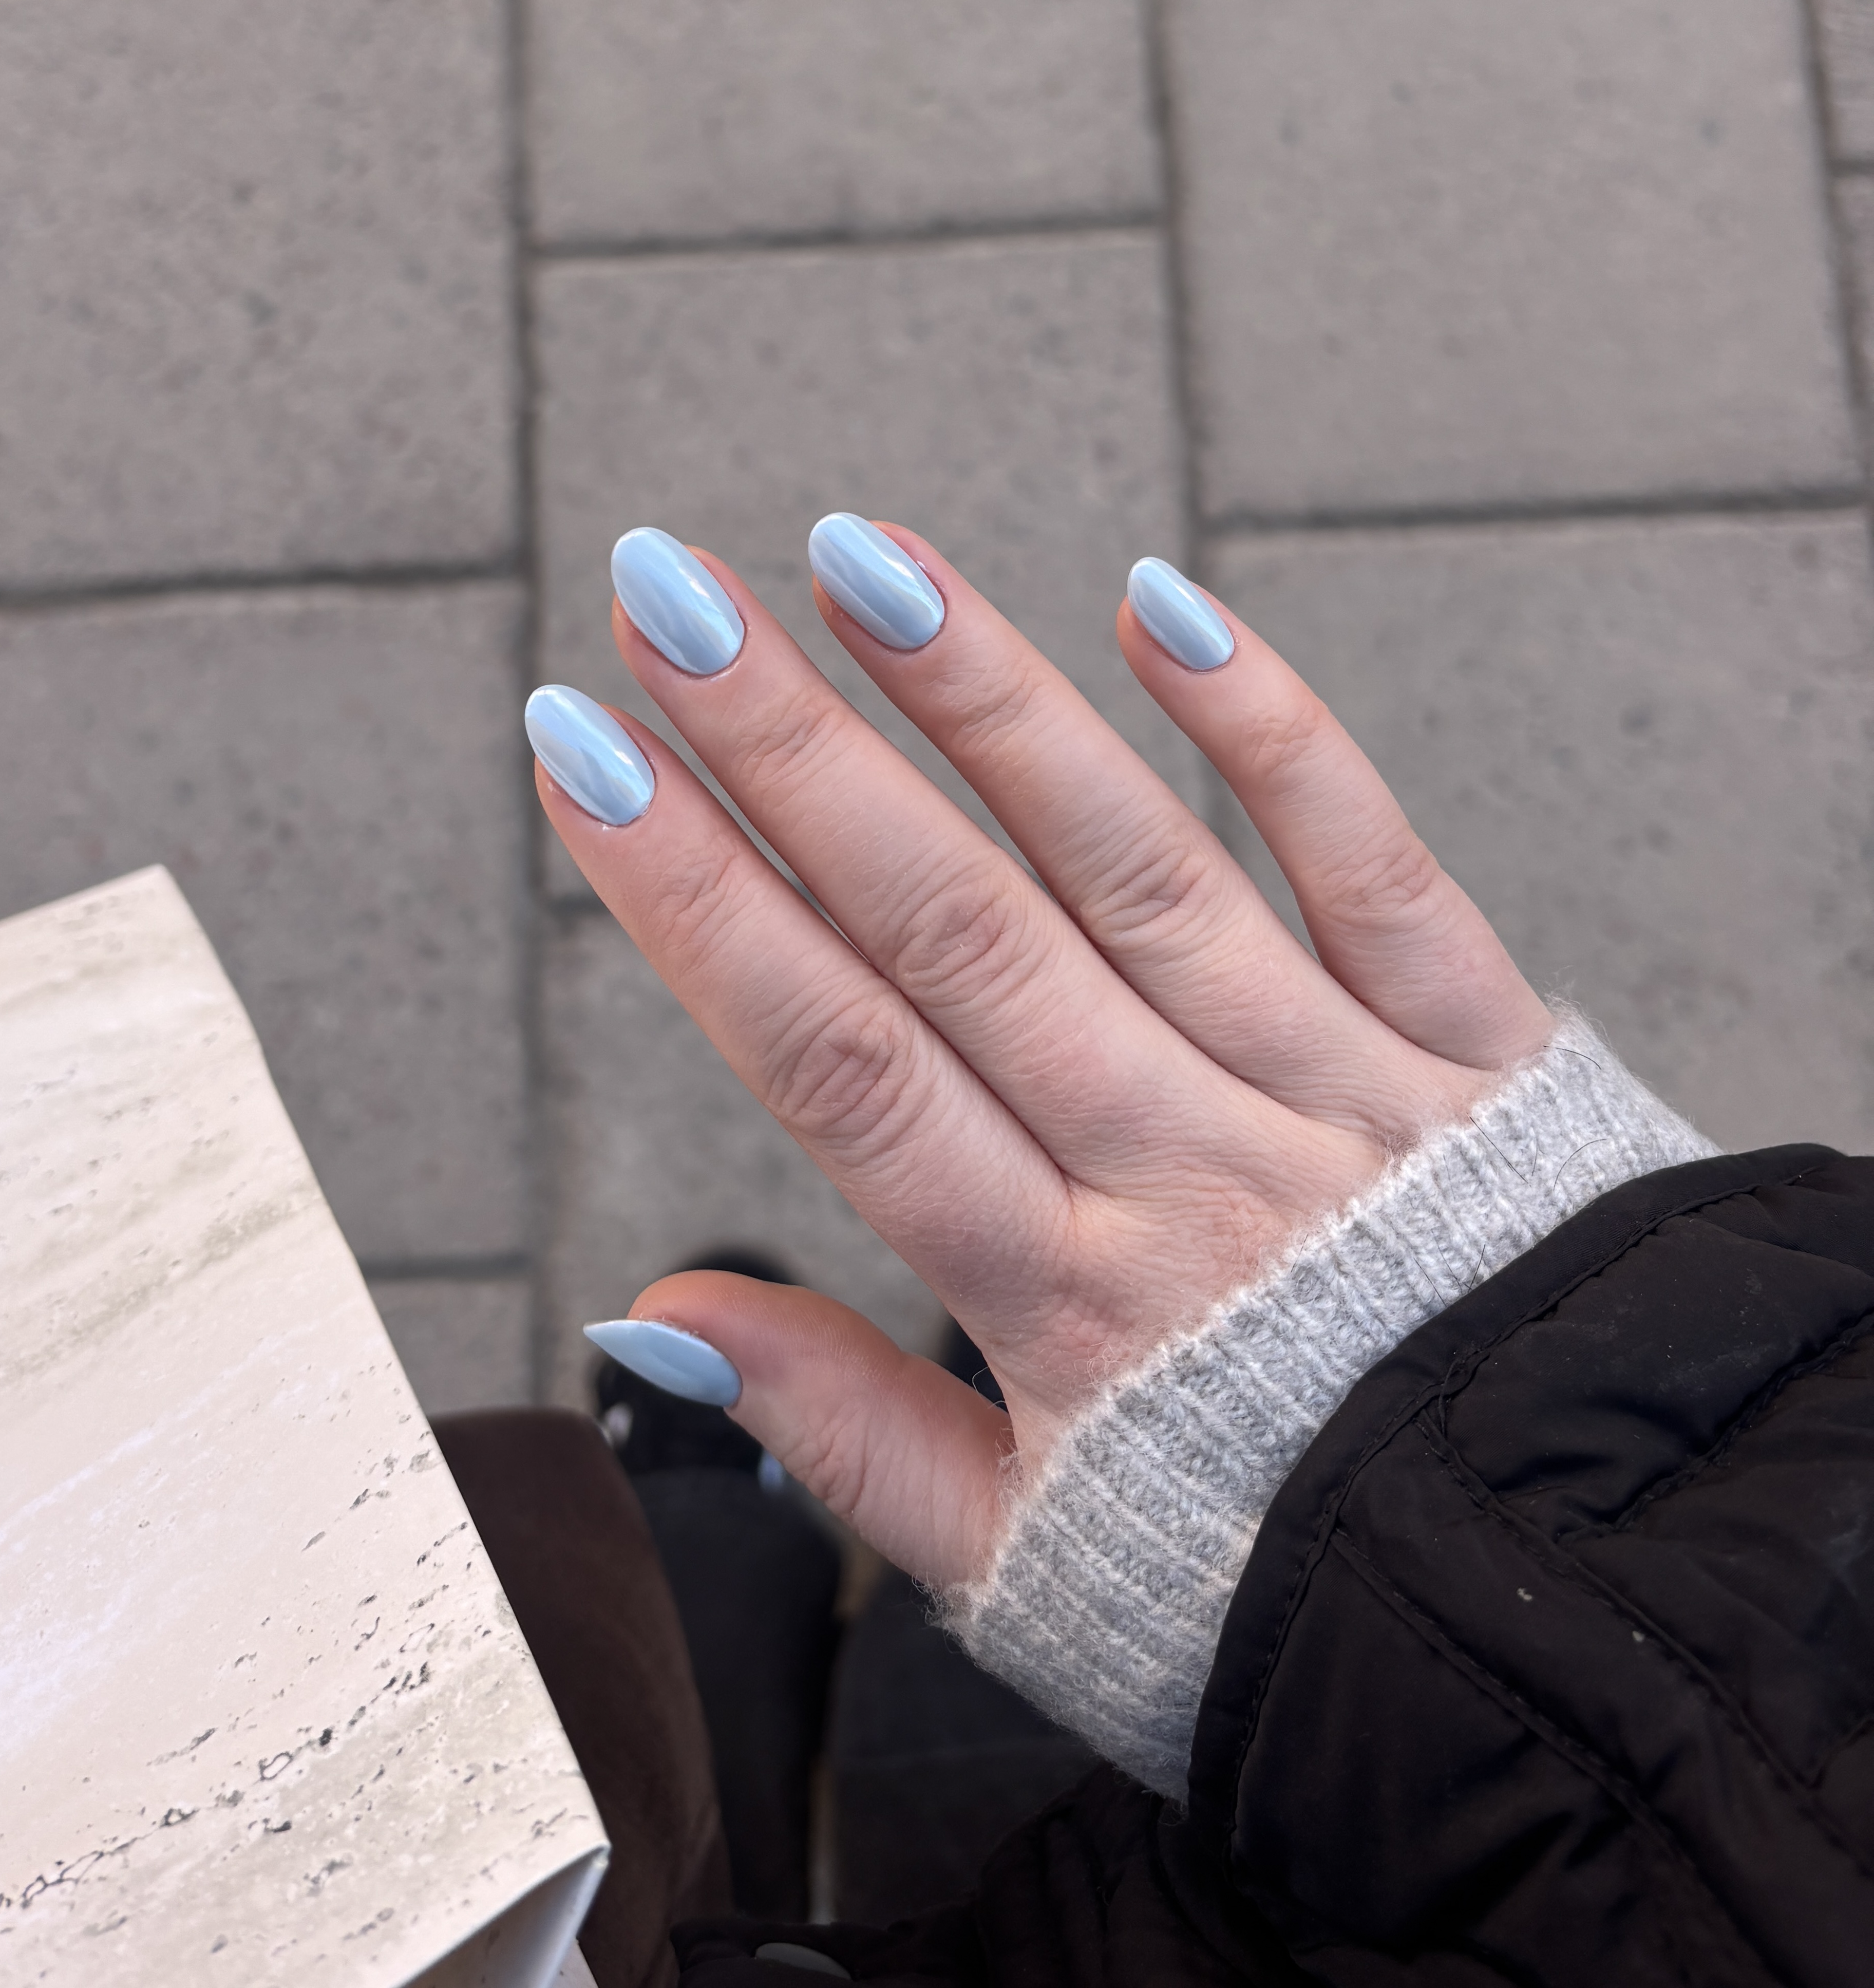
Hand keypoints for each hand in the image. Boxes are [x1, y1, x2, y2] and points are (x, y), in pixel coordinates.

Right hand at [535, 523, 1550, 1589]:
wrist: (1577, 1604)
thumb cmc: (1274, 1571)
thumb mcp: (1028, 1562)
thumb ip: (839, 1428)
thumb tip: (656, 1319)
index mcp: (1069, 1301)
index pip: (839, 1061)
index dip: (697, 902)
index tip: (587, 757)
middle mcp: (1192, 1167)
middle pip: (956, 928)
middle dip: (793, 752)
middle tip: (672, 598)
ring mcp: (1338, 1089)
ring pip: (1132, 865)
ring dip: (987, 702)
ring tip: (855, 560)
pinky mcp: (1471, 1041)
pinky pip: (1365, 859)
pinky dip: (1268, 730)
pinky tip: (1156, 603)